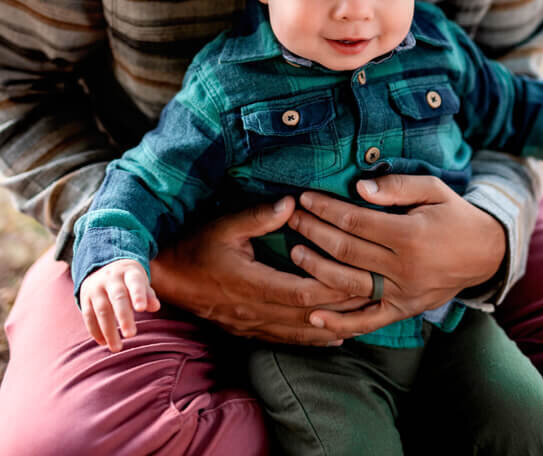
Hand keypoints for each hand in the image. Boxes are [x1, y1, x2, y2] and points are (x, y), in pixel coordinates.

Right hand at [80, 258, 159, 351]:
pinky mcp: (85, 298)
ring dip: (108, 330)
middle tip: (131, 335)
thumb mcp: (140, 281)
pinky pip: (88, 316)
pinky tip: (104, 342)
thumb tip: (155, 307)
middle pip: (118, 297)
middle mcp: (111, 278)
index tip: (142, 309)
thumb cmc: (129, 280)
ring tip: (117, 347)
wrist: (103, 266)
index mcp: (128, 272)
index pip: (134, 282)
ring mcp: (96, 287)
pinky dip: (95, 331)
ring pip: (101, 309)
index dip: (138, 294)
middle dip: (124, 317)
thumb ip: (148, 294)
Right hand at [149, 196, 372, 345]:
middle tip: (375, 298)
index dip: (333, 289)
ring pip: (299, 334)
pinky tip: (334, 337)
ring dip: (333, 327)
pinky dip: (313, 340)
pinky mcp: (247, 330)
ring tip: (365, 320)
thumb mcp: (224, 224)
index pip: (302, 294)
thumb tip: (292, 203)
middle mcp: (254, 311)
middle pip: (307, 317)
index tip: (361, 278)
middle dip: (343, 309)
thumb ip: (260, 215)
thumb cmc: (195, 246)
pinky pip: (285, 341)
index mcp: (251, 284)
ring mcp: (250, 325)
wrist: (166, 278)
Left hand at [286, 174, 505, 339]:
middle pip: (347, 251)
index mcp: (410, 236)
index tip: (304, 198)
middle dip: (314, 232)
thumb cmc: (454, 215)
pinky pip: (368, 321)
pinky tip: (314, 318)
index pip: (356, 222)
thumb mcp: (434, 190)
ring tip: (295, 253)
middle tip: (291, 219)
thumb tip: (360, 187)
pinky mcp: (403, 311)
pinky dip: (341, 323)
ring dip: (318, 270)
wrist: (485, 253)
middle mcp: (404, 268)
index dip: (326, 209)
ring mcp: (403, 294)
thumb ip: (397, 188)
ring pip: (351, 285)